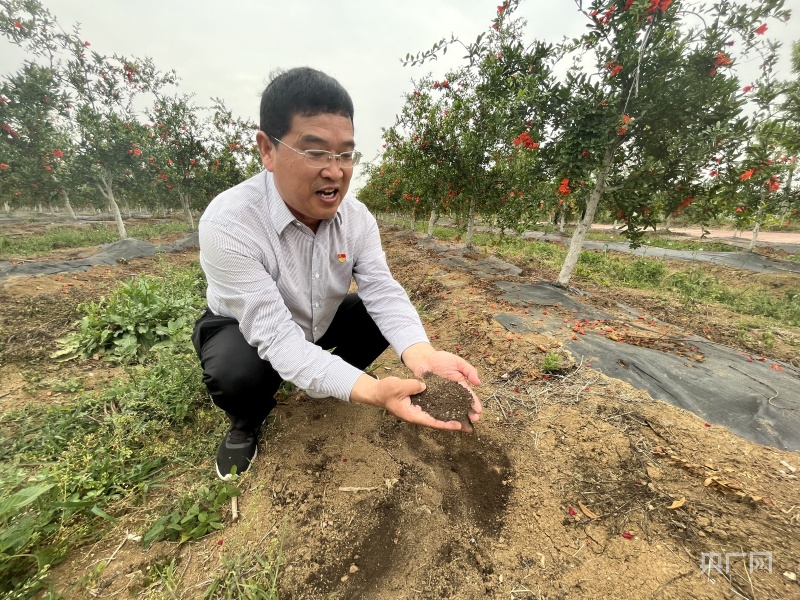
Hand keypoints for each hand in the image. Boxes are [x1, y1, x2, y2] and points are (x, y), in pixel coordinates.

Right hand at [350, 374, 469, 430]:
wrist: (378, 391)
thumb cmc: (385, 391)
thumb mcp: (397, 386)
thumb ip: (411, 386)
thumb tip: (425, 386)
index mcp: (412, 414)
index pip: (432, 421)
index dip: (445, 424)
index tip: (458, 425)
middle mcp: (418, 414)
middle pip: (438, 421)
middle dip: (453, 424)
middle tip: (470, 427)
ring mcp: (419, 410)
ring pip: (438, 415)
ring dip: (451, 417)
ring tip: (466, 419)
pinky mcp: (420, 404)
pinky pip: (434, 408)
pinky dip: (444, 408)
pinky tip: (454, 406)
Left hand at [400, 343, 482, 427]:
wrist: (423, 360)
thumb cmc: (441, 359)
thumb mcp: (458, 362)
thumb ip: (469, 370)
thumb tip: (479, 382)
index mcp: (461, 385)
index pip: (469, 396)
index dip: (475, 403)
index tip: (479, 410)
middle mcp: (453, 394)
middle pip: (462, 405)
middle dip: (469, 412)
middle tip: (475, 419)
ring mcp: (442, 398)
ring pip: (451, 409)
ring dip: (458, 416)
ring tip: (463, 424)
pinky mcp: (432, 399)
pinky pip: (437, 408)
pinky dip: (442, 415)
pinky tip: (446, 421)